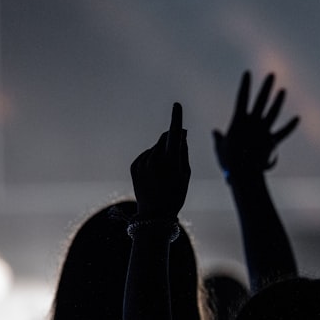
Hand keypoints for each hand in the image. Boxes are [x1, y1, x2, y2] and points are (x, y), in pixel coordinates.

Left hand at [131, 102, 189, 218]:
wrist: (154, 215)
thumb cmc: (175, 194)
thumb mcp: (185, 174)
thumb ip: (183, 151)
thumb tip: (180, 134)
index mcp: (170, 162)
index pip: (174, 135)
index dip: (176, 119)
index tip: (177, 105)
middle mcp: (153, 160)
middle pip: (165, 140)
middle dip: (172, 140)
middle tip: (178, 153)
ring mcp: (142, 162)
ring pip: (156, 148)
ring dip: (162, 152)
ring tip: (165, 173)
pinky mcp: (134, 165)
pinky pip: (146, 155)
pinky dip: (153, 159)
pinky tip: (155, 175)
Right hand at [213, 71, 298, 179]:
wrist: (244, 173)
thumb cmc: (229, 161)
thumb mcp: (220, 148)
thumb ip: (218, 138)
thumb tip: (215, 132)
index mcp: (239, 120)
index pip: (242, 98)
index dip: (245, 85)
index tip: (248, 73)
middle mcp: (253, 122)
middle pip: (261, 100)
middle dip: (266, 87)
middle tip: (272, 74)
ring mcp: (264, 130)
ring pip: (273, 112)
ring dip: (278, 101)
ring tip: (283, 90)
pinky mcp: (272, 141)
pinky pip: (283, 132)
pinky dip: (290, 126)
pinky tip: (297, 118)